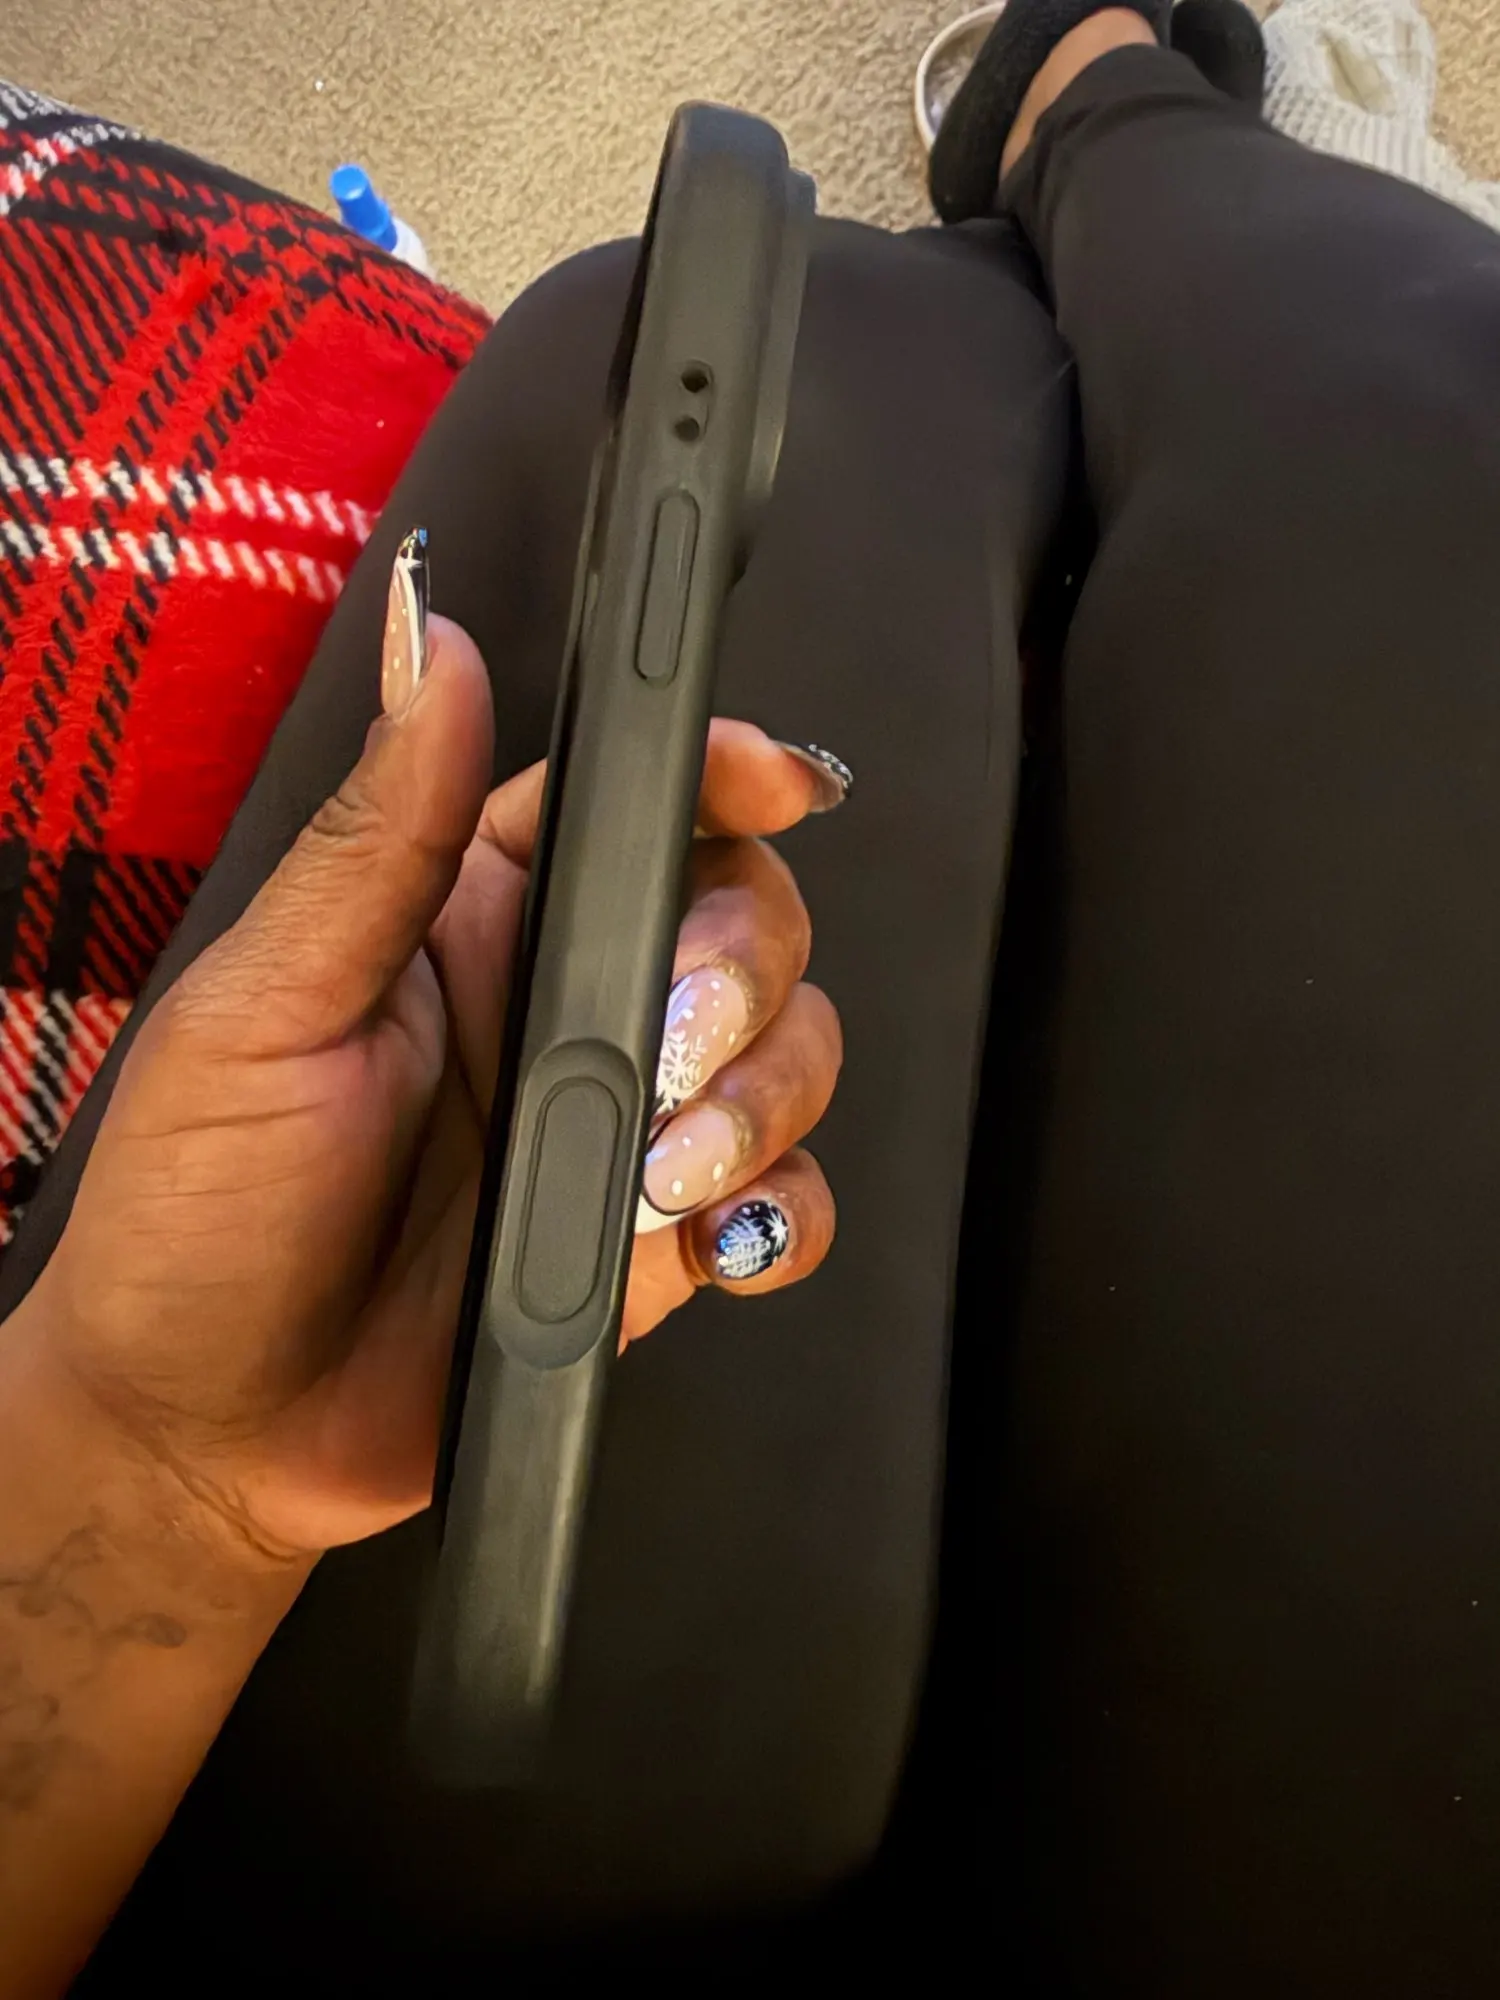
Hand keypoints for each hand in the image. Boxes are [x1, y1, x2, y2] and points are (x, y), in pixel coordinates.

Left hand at [9, 611, 843, 1570]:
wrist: (208, 1434)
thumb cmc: (197, 1209)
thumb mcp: (267, 1005)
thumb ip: (379, 835)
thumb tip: (435, 643)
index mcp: (472, 917)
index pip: (634, 805)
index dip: (721, 773)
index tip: (776, 777)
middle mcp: (565, 1006)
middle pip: (747, 919)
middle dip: (745, 966)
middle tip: (668, 1044)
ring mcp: (619, 1128)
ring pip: (787, 1054)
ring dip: (763, 1099)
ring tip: (662, 1170)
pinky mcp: (654, 1245)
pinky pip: (780, 1204)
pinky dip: (780, 1215)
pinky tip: (714, 1235)